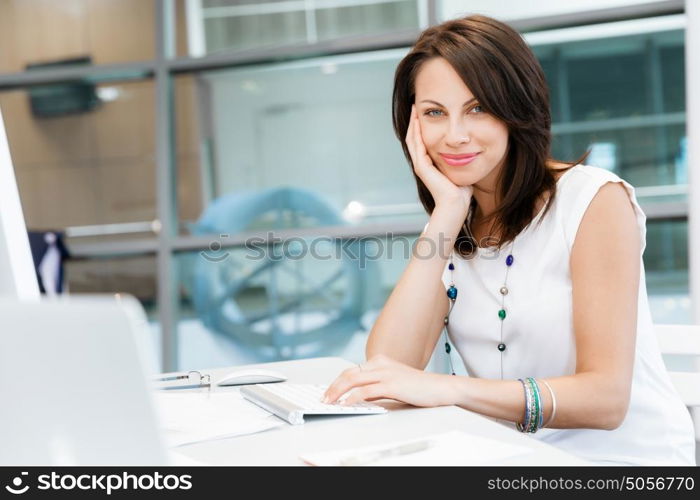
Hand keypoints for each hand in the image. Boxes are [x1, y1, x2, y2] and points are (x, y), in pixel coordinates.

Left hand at [321, 354, 455, 407]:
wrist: (441, 388)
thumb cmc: (419, 388)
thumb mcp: (394, 383)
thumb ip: (377, 386)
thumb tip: (358, 396)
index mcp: (380, 361)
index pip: (351, 370)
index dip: (337, 382)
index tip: (327, 392)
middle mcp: (381, 363)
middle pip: (348, 373)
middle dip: (332, 387)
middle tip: (323, 398)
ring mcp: (386, 372)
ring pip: (353, 380)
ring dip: (337, 392)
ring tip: (329, 402)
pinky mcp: (392, 384)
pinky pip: (366, 390)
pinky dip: (352, 398)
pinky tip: (346, 404)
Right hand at [406, 104, 472, 212]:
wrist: (456, 204)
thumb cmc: (460, 190)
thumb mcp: (459, 169)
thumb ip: (459, 159)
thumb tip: (468, 148)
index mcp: (429, 163)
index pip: (421, 140)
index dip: (420, 125)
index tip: (424, 111)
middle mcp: (421, 163)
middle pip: (413, 137)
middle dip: (414, 121)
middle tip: (415, 105)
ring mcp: (420, 165)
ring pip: (412, 139)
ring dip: (412, 123)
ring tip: (414, 109)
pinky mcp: (421, 167)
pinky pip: (417, 145)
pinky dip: (416, 132)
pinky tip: (417, 121)